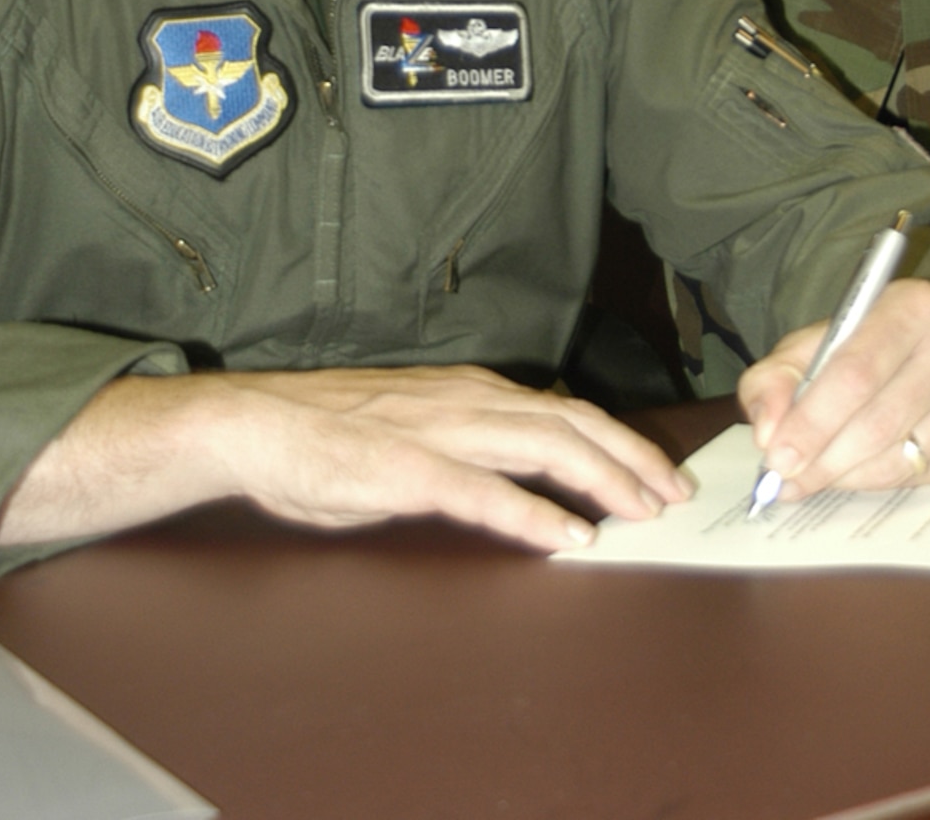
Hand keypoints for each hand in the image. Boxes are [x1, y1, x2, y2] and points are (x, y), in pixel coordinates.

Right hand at [0, 364, 691, 555]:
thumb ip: (472, 438)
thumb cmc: (333, 431)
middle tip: (671, 497)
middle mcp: (470, 401)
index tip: (657, 473)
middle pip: (573, 425)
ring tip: (640, 514)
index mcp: (474, 391)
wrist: (258, 422)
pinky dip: (533, 514)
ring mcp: (441, 432)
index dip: (619, 441)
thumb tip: (524, 465)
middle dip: (630, 461)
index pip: (567, 412)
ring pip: (544, 447)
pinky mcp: (408, 470)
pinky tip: (566, 537)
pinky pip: (483, 492)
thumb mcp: (420, 423)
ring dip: (601, 482)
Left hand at [737, 279, 929, 501]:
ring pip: (899, 457)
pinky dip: (874, 482)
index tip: (777, 456)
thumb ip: (771, 383)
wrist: (905, 351)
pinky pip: (918, 477)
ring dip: (845, 476)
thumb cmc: (848, 349)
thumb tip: (769, 432)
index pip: (858, 372)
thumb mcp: (802, 350)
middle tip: (785, 479)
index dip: (814, 420)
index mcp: (913, 305)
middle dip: (823, 459)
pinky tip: (850, 470)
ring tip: (809, 476)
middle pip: (880, 421)